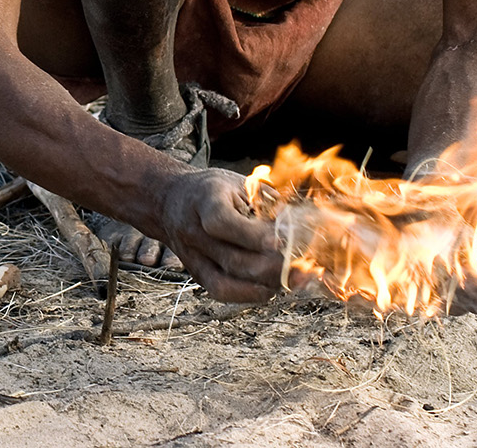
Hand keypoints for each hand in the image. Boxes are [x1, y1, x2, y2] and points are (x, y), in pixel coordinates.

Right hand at [154, 168, 285, 301]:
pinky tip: (275, 286)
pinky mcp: (196, 274)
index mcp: (203, 200)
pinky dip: (252, 293)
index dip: (251, 235)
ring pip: (229, 283)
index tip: (281, 241)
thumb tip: (298, 226)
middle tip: (306, 266)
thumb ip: (265, 202)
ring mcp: (192, 258)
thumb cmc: (213, 189)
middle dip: (274, 267)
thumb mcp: (237, 182)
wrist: (170, 201)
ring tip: (298, 279)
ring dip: (268, 284)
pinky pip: (223, 292)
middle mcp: (193, 232)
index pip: (221, 222)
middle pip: (232, 260)